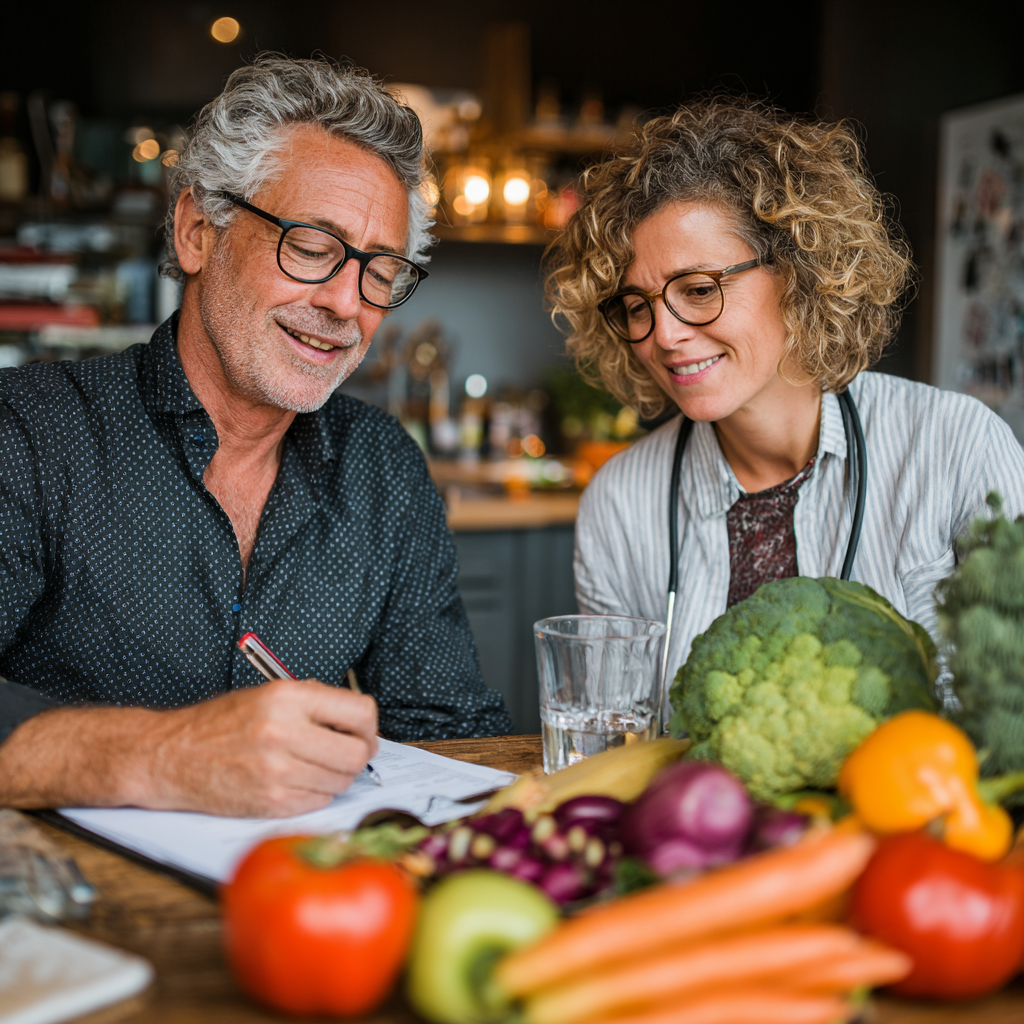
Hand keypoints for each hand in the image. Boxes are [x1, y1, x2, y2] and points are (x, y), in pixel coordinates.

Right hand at [0, 680, 378, 816]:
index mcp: (288, 698)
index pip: (360, 713)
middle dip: (358, 754)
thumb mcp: (269, 694)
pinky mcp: (272, 803)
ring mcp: (279, 771)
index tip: (362, 731)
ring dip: (336, 776)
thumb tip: (361, 722)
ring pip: (342, 781)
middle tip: (345, 752)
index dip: (368, 726)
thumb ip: (315, 703)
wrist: (170, 756)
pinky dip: (315, 794)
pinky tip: (295, 781)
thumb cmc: (220, 724)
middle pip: (357, 753)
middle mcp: (285, 733)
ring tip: (312, 765)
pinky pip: (319, 801)